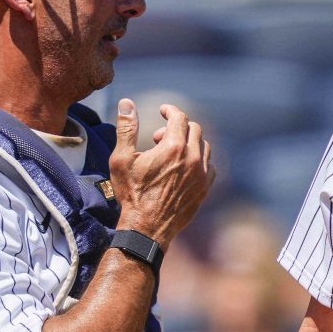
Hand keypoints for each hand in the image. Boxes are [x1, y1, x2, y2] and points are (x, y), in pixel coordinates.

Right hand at [109, 99, 213, 247]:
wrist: (146, 228)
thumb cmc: (132, 194)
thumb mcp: (122, 159)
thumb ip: (127, 128)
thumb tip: (127, 103)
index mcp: (174, 148)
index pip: (179, 117)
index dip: (170, 110)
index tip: (163, 111)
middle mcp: (193, 159)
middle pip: (194, 129)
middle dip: (177, 127)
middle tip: (159, 138)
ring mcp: (201, 175)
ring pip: (205, 147)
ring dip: (190, 143)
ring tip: (171, 152)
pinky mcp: (204, 189)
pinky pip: (210, 167)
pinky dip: (199, 160)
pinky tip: (184, 167)